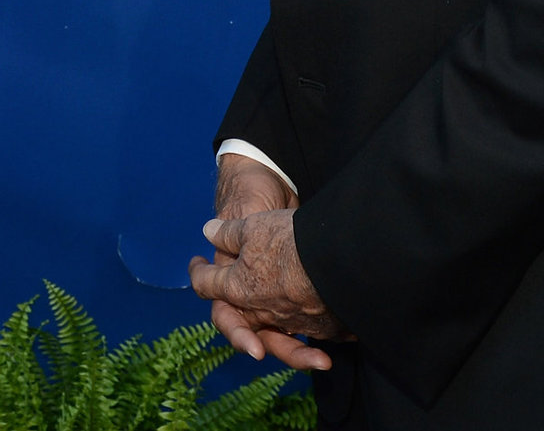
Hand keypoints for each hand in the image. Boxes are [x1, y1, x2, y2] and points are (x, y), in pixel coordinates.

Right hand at [190, 202, 340, 370]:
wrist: (270, 181)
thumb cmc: (251, 194)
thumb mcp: (246, 209)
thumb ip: (233, 229)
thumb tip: (210, 231)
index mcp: (230, 278)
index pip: (227, 314)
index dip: (238, 332)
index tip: (255, 349)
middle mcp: (248, 294)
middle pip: (258, 334)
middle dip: (279, 349)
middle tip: (309, 362)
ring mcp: (271, 296)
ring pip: (281, 336)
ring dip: (299, 351)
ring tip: (322, 361)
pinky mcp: (294, 293)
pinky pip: (301, 326)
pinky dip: (314, 338)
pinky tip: (333, 345)